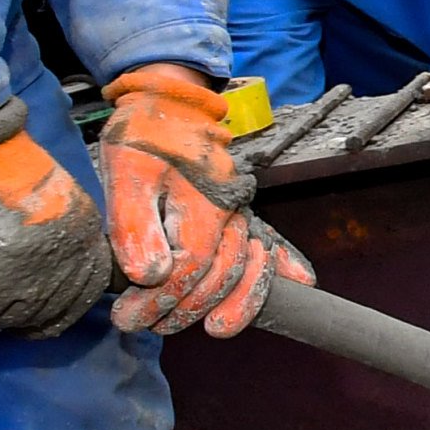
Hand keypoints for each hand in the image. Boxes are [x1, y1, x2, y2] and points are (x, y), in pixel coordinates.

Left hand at [95, 64, 311, 337]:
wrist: (170, 101)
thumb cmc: (145, 135)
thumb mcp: (126, 174)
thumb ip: (135, 226)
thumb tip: (150, 276)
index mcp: (202, 206)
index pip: (187, 270)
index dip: (159, 300)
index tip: (129, 317)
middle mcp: (229, 213)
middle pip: (220, 274)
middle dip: (188, 308)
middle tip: (147, 325)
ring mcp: (240, 211)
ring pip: (250, 265)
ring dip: (238, 301)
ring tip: (218, 328)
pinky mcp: (242, 209)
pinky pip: (273, 240)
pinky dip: (287, 264)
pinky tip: (302, 284)